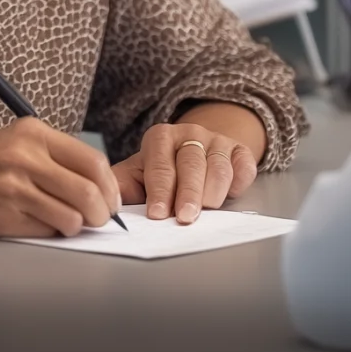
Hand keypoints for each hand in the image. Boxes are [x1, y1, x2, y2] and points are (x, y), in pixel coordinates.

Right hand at [0, 118, 123, 237]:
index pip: (92, 162)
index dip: (109, 187)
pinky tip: (39, 223)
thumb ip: (56, 158)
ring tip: (65, 222)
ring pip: (72, 217)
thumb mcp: (15, 143)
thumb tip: (101, 189)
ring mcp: (13, 188)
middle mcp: (24, 157)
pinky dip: (52, 232)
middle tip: (98, 220)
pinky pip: (47, 231)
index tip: (110, 200)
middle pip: (88, 192)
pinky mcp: (4, 216)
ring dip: (76, 226)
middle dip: (102, 213)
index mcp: (32, 133)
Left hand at [112, 118, 259, 224]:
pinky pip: (243, 166)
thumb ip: (121, 187)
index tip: (157, 214)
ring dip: (212, 192)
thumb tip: (107, 205)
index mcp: (160, 137)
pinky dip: (238, 182)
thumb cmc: (163, 170)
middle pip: (190, 165)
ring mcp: (217, 141)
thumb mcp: (137, 174)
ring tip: (206, 210)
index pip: (160, 166)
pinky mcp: (240, 150)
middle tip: (184, 217)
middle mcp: (189, 134)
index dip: (159, 192)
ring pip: (218, 167)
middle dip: (187, 194)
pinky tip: (230, 194)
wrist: (196, 150)